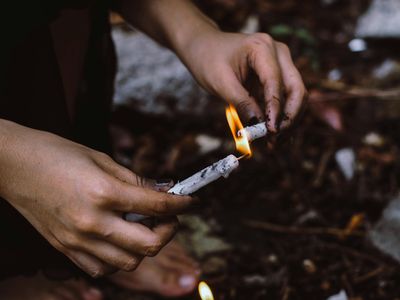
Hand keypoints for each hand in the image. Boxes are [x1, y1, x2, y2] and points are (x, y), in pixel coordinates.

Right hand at [0, 120, 193, 276]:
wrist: (13, 166)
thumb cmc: (55, 155)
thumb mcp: (101, 159)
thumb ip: (135, 180)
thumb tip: (163, 191)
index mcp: (103, 193)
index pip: (157, 205)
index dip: (181, 203)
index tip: (190, 201)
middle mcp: (92, 223)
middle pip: (149, 244)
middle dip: (169, 230)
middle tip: (170, 217)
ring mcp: (78, 241)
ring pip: (129, 262)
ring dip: (146, 247)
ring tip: (145, 227)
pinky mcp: (66, 250)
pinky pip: (103, 268)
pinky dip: (120, 259)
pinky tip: (121, 240)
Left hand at [184, 31, 306, 131]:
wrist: (204, 47)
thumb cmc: (208, 60)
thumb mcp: (220, 82)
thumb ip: (240, 103)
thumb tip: (258, 126)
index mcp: (262, 47)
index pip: (275, 82)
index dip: (275, 109)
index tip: (271, 132)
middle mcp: (278, 52)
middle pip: (296, 89)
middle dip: (289, 118)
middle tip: (276, 140)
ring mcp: (281, 62)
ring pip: (296, 96)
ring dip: (289, 121)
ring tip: (275, 144)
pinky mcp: (279, 75)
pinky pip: (287, 98)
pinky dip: (283, 117)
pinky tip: (278, 137)